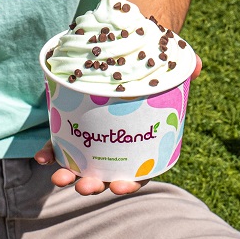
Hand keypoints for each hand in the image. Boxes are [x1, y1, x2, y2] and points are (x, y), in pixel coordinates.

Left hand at [32, 53, 200, 195]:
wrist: (126, 51)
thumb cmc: (150, 67)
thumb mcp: (166, 66)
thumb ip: (181, 68)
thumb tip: (196, 66)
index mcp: (142, 142)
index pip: (139, 171)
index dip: (131, 182)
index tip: (122, 186)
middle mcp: (117, 147)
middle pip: (107, 174)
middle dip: (94, 184)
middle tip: (85, 187)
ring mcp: (94, 140)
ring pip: (81, 164)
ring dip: (69, 174)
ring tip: (58, 178)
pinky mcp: (74, 127)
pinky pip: (61, 144)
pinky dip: (51, 152)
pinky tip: (42, 157)